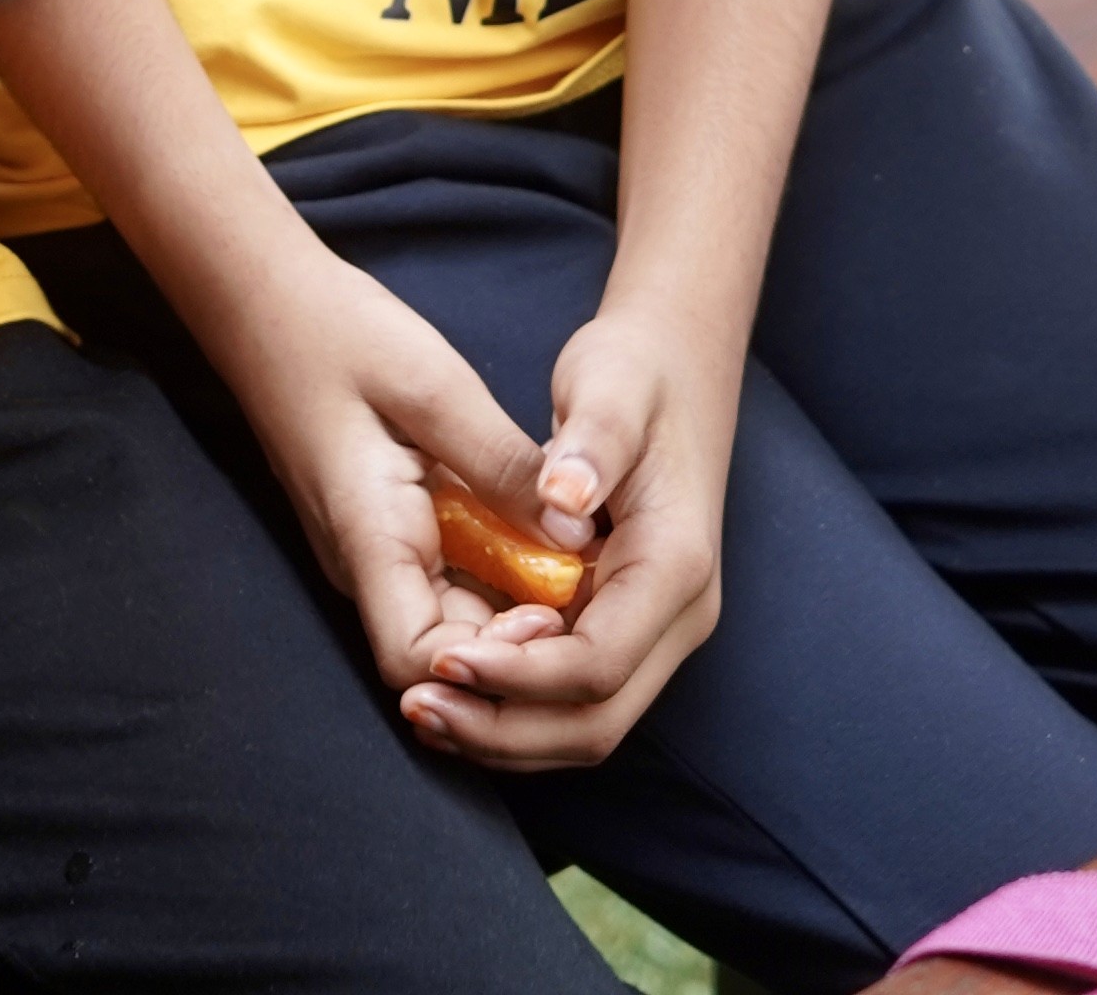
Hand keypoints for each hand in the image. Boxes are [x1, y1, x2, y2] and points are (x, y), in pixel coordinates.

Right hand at [217, 237, 567, 698]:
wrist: (262, 299)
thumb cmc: (337, 332)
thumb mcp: (432, 384)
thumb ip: (502, 464)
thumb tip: (577, 540)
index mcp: (369, 538)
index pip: (420, 663)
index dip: (491, 665)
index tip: (552, 612)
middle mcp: (368, 564)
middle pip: (447, 653)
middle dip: (520, 643)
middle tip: (585, 587)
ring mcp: (375, 548)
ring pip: (453, 619)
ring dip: (514, 608)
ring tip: (574, 563)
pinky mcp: (386, 525)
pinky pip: (448, 577)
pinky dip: (497, 572)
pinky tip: (540, 535)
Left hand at [398, 301, 736, 767]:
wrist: (677, 363)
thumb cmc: (638, 370)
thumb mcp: (612, 386)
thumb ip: (592, 442)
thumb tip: (562, 497)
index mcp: (674, 568)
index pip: (598, 664)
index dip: (520, 676)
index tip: (443, 658)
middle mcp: (676, 617)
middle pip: (594, 720)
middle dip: (504, 728)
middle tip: (419, 707)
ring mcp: (655, 628)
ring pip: (585, 723)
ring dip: (505, 732)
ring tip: (423, 711)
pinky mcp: (626, 622)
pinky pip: (573, 693)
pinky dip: (515, 706)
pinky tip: (453, 688)